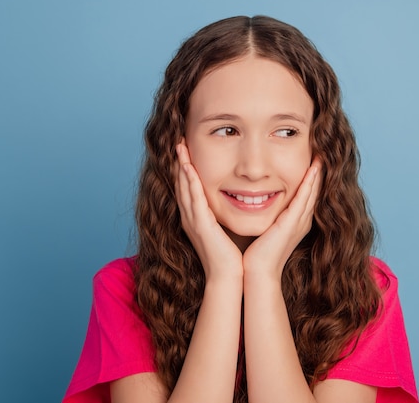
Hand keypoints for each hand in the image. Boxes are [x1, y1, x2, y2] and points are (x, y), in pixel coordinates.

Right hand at [175, 141, 242, 280]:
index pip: (189, 188)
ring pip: (183, 187)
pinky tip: (188, 166)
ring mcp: (192, 220)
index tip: (188, 150)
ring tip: (180, 146)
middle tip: (179, 141)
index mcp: (197, 218)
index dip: (186, 169)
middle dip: (180, 162)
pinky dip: (190, 181)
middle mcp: (190, 217)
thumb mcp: (225, 230)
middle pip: (181, 183)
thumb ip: (224, 216)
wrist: (228, 276)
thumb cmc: (230, 256)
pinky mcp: (199, 224)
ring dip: (181, 165)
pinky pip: (193, 198)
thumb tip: (238, 201)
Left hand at [242, 158, 321, 279]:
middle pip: (314, 190)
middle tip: (322, 151)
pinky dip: (309, 182)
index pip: (307, 194)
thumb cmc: (256, 254)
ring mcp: (299, 222)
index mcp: (296, 222)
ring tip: (321, 154)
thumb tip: (255, 201)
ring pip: (312, 191)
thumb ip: (266, 215)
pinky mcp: (293, 223)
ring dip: (317, 172)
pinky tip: (313, 168)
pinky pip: (304, 198)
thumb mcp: (265, 229)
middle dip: (318, 171)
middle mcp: (302, 220)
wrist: (256, 272)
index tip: (313, 159)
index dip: (311, 177)